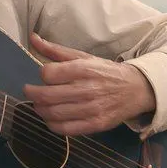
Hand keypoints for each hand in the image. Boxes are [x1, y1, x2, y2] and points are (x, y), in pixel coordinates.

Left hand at [22, 32, 155, 136]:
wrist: (137, 90)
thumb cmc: (106, 72)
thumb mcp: (84, 57)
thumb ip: (57, 50)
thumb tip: (33, 38)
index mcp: (84, 69)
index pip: (49, 74)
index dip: (42, 74)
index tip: (43, 75)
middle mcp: (88, 89)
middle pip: (47, 95)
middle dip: (32, 94)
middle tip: (30, 91)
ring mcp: (92, 109)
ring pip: (54, 113)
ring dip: (40, 110)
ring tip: (38, 105)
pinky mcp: (95, 124)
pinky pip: (65, 129)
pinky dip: (52, 125)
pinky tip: (51, 118)